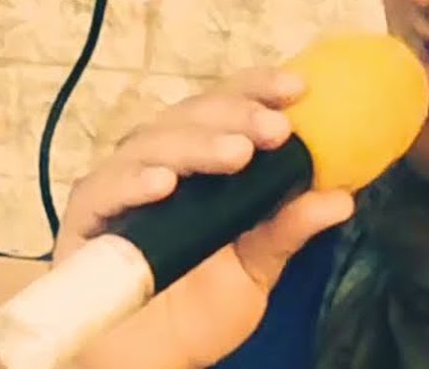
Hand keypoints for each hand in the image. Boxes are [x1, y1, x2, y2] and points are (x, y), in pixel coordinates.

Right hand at [55, 67, 354, 368]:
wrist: (151, 361)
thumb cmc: (198, 306)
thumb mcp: (256, 266)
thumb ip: (289, 230)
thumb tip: (343, 199)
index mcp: (202, 159)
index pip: (227, 107)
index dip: (257, 89)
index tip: (298, 88)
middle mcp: (160, 160)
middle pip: (192, 115)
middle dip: (236, 114)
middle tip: (275, 129)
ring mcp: (120, 184)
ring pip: (153, 141)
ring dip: (197, 143)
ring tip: (237, 154)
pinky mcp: (86, 216)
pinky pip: (105, 188)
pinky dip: (133, 181)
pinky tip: (164, 184)